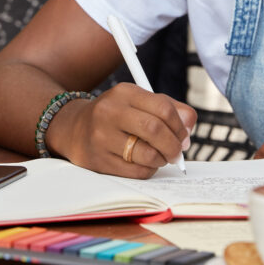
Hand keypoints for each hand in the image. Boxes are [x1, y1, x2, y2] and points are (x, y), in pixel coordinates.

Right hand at [49, 83, 196, 177]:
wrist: (74, 128)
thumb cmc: (116, 116)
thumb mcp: (138, 102)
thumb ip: (169, 109)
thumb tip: (189, 127)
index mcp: (123, 93)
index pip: (163, 108)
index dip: (180, 126)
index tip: (183, 135)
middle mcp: (109, 112)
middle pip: (155, 130)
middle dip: (174, 146)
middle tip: (176, 152)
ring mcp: (101, 137)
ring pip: (147, 154)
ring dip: (161, 159)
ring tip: (159, 157)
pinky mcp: (98, 161)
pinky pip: (137, 172)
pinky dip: (148, 170)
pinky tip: (144, 163)